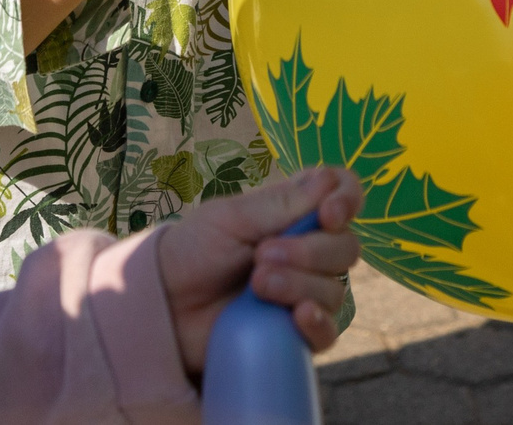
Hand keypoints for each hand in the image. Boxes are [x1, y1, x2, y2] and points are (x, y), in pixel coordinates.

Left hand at [159, 165, 363, 371]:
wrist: (165, 305)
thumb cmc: (193, 251)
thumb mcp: (229, 219)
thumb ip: (280, 203)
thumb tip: (329, 179)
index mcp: (295, 214)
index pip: (343, 197)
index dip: (347, 200)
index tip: (329, 213)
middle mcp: (309, 252)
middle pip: (345, 248)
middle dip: (310, 251)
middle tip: (262, 255)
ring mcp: (305, 293)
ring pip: (335, 289)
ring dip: (300, 284)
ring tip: (257, 285)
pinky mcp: (296, 333)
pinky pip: (328, 332)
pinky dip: (319, 322)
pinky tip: (297, 315)